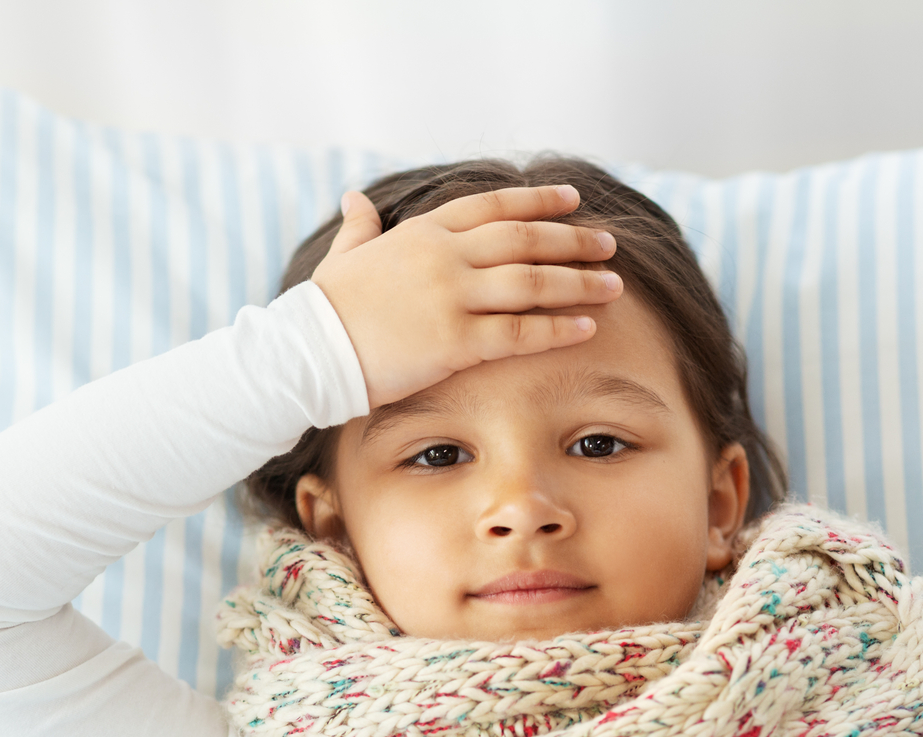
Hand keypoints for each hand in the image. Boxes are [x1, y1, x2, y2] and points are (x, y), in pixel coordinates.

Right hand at [310, 185, 623, 408]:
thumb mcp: (344, 256)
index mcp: (422, 232)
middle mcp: (444, 256)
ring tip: (613, 285)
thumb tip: (354, 198)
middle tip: (609, 244)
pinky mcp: (456, 341)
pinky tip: (587, 328)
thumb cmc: (325, 308)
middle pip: (525, 239)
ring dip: (579, 282)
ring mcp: (452, 297)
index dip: (537, 201)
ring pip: (532, 283)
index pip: (493, 206)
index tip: (572, 199)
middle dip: (574, 239)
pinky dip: (558, 329)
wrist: (309, 351)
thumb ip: (360, 227)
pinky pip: (520, 332)